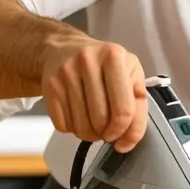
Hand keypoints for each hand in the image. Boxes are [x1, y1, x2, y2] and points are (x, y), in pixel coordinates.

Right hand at [40, 38, 148, 152]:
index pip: (124, 110)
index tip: (121, 137)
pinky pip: (63, 125)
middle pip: (101, 120)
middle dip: (107, 134)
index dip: (124, 131)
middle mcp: (88, 62)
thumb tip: (131, 138)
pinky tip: (78, 118)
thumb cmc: (103, 65)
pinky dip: (73, 129)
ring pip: (81, 126)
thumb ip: (139, 104)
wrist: (63, 50)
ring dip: (90, 135)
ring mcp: (66, 74)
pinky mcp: (50, 87)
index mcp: (114, 57)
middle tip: (107, 130)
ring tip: (94, 125)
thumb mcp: (130, 73)